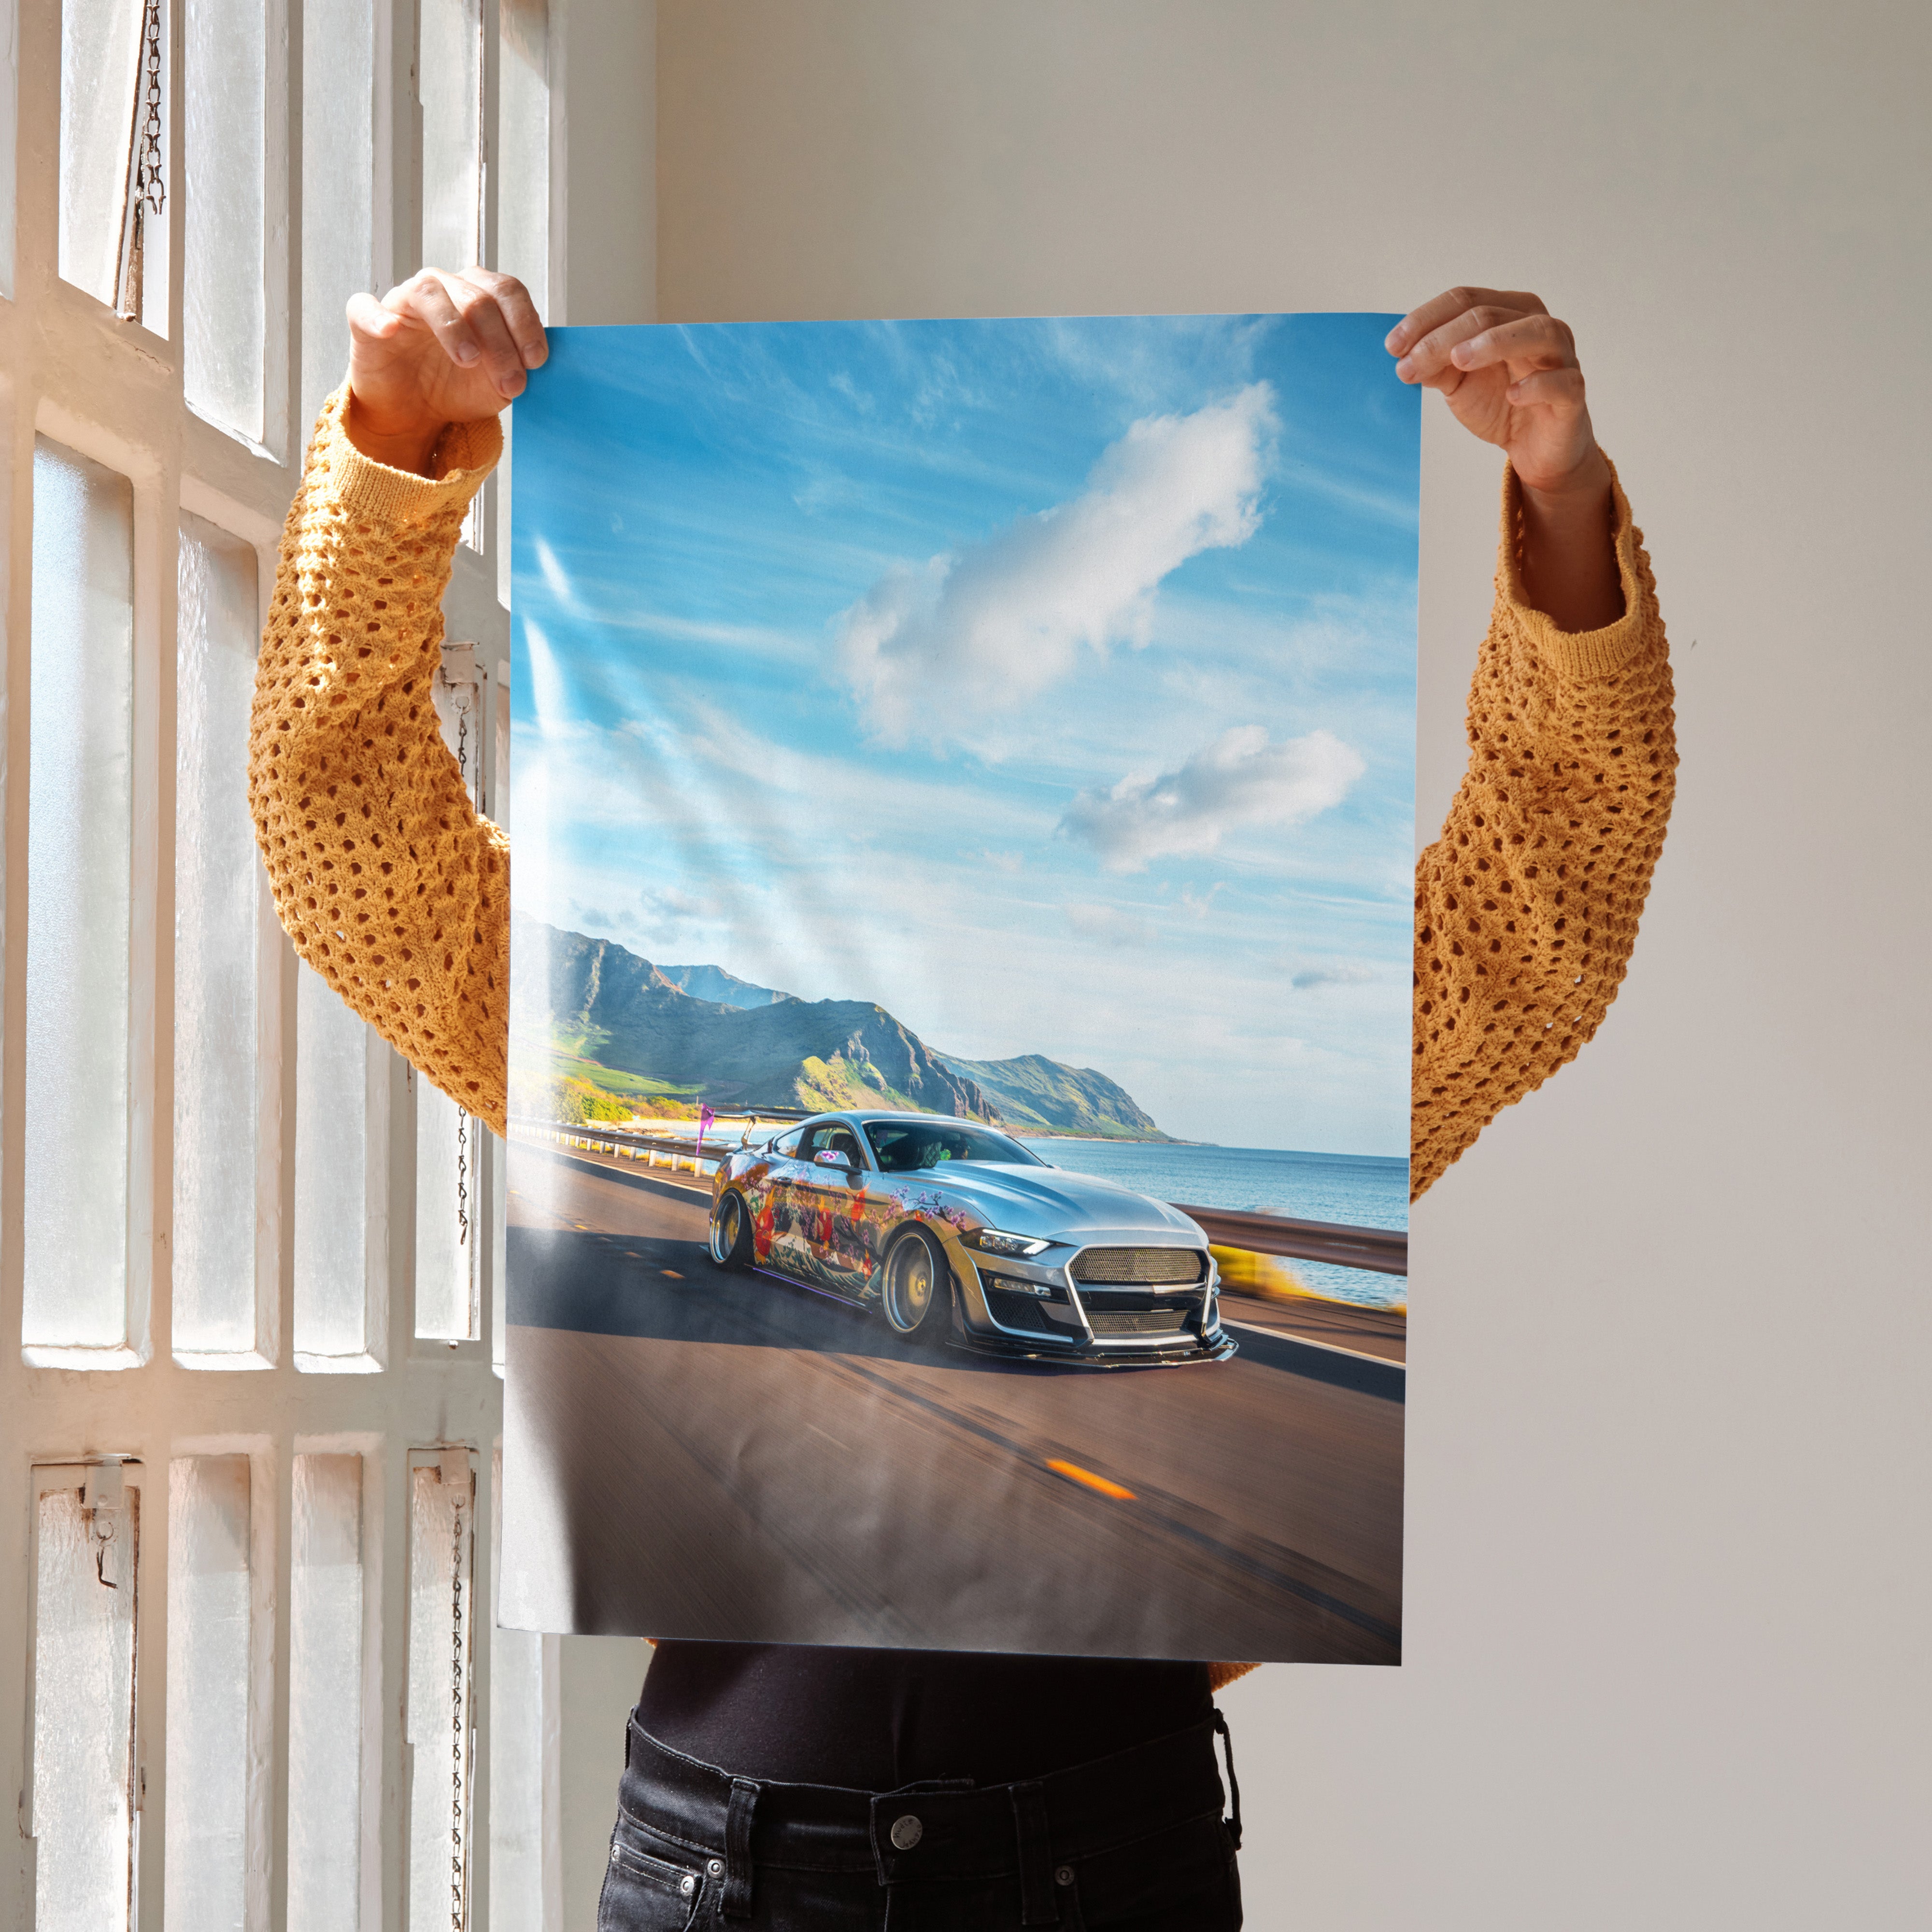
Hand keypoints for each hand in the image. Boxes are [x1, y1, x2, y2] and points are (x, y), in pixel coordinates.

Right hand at [344, 268, 546, 474]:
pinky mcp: (367, 320)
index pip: (507, 291)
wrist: (414, 412)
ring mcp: (404, 301)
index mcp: (479, 295)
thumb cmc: (457, 387)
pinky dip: (378, 317)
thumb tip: (533, 363)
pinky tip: (391, 331)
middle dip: (500, 342)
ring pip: (430, 293)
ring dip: (454, 327)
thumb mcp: (497, 384)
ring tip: (469, 360)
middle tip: (510, 382)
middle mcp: (444, 288)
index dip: (525, 323)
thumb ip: (517, 368)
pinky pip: (365, 307)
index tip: (536, 361)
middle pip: (477, 297)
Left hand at [1387, 287, 1621, 630]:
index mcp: (1509, 313)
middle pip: (1490, 314)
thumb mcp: (1458, 383)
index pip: (1465, 300)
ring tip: (1458, 360)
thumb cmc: (1500, 403)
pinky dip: (1537, 385)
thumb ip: (1435, 365)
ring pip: (1535, 332)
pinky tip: (1512, 394)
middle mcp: (1538, 326)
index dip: (1426, 319)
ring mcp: (1561, 357)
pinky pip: (1562, 382)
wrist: (1534, 448)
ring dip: (1494, 342)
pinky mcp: (1573, 394)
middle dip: (1444, 338)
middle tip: (1410, 364)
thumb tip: (1404, 355)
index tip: (1392, 346)